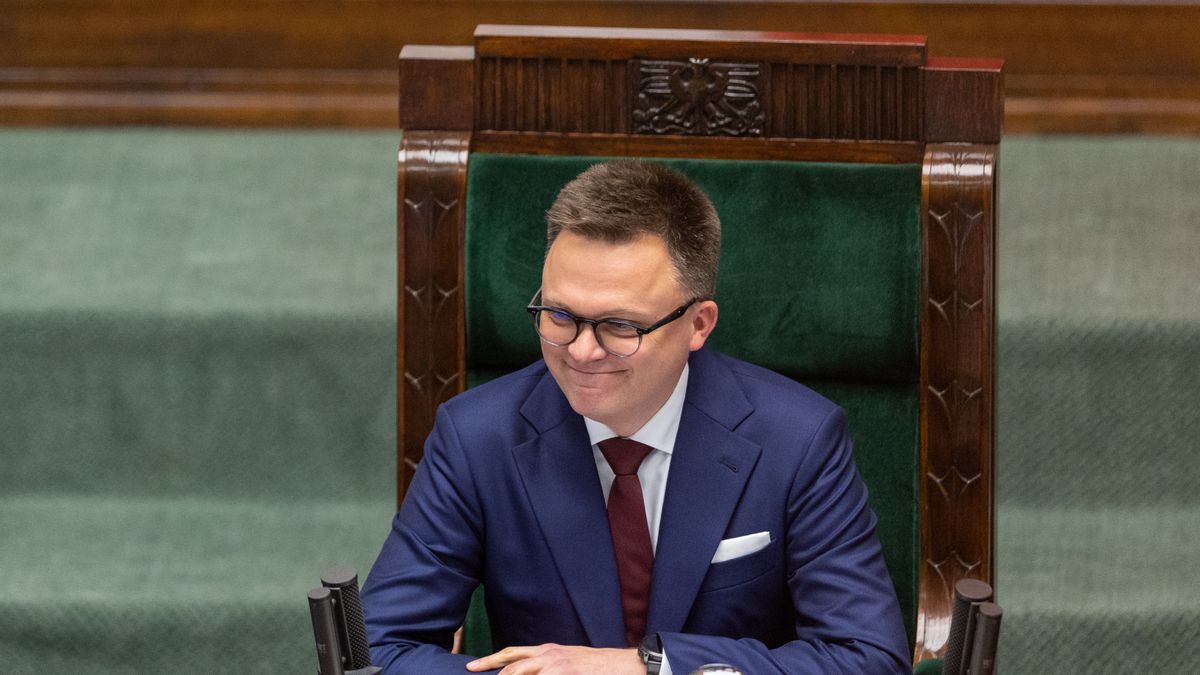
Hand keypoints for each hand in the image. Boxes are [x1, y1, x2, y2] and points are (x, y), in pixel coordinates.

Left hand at [466, 643, 643, 673]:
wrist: (618, 666)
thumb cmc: (591, 666)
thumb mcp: (565, 660)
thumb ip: (545, 665)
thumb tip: (526, 673)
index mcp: (546, 651)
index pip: (512, 653)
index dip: (491, 659)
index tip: (473, 666)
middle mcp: (548, 656)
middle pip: (512, 664)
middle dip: (492, 670)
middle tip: (474, 672)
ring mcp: (555, 667)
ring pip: (520, 673)